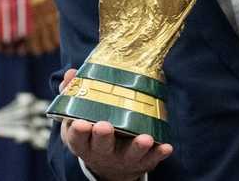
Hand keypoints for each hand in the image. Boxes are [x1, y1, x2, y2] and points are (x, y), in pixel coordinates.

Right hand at [57, 69, 172, 180]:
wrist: (107, 165)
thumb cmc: (90, 134)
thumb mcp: (75, 118)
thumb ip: (72, 94)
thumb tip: (71, 73)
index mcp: (83, 141)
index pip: (77, 137)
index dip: (79, 131)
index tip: (81, 124)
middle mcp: (101, 152)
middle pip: (102, 146)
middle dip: (103, 136)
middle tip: (105, 127)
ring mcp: (122, 158)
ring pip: (129, 154)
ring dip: (137, 147)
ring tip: (145, 138)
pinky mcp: (140, 161)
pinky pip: (151, 158)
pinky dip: (158, 153)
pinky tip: (166, 146)